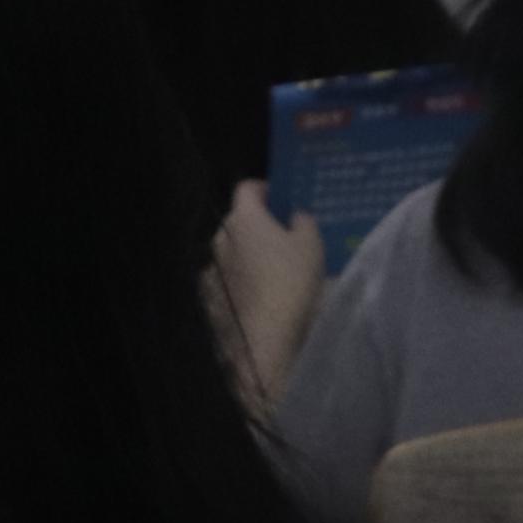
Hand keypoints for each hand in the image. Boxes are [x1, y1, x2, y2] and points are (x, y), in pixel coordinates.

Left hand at [207, 181, 328, 413]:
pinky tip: (261, 292)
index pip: (247, 188)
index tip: (281, 197)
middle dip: (260, 224)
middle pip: (239, 220)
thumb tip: (294, 215)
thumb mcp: (311, 245)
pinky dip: (242, 278)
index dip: (265, 189)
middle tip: (286, 235)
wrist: (265, 334)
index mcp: (243, 218)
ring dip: (249, 252)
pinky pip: (229, 276)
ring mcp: (212, 266)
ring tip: (275, 268)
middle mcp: (220, 236)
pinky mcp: (211, 293)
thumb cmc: (291, 281)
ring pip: (233, 249)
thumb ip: (303, 222)